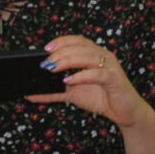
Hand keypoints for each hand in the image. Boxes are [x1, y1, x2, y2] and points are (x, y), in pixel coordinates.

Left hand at [33, 35, 153, 128]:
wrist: (125, 113)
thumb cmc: (101, 98)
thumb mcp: (72, 94)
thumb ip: (52, 93)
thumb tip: (29, 94)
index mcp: (94, 55)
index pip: (77, 40)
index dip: (61, 41)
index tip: (45, 49)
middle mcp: (103, 57)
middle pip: (80, 47)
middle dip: (60, 53)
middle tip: (45, 63)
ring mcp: (110, 67)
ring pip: (88, 57)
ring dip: (68, 61)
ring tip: (52, 68)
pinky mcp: (115, 79)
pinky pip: (98, 74)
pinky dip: (81, 76)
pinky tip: (69, 80)